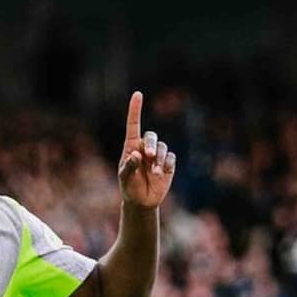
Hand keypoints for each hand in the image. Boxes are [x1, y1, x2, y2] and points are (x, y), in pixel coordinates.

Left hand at [117, 91, 175, 209]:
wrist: (141, 202)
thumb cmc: (129, 187)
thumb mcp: (125, 178)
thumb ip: (129, 166)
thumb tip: (137, 154)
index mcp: (131, 147)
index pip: (133, 125)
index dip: (135, 110)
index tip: (138, 94)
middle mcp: (145, 148)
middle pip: (151, 136)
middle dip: (151, 144)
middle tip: (149, 156)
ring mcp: (157, 155)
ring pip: (162, 148)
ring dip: (158, 159)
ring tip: (153, 173)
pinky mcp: (168, 163)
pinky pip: (171, 157)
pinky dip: (166, 165)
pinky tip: (160, 174)